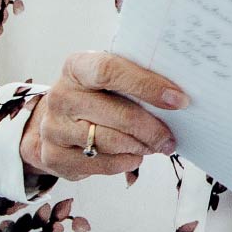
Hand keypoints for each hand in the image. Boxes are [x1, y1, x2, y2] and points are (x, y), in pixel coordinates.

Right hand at [21, 52, 182, 182]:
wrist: (56, 121)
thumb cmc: (95, 96)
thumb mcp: (109, 79)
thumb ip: (135, 81)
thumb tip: (177, 98)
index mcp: (76, 67)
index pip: (110, 71)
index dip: (147, 85)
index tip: (178, 100)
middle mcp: (60, 96)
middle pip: (117, 114)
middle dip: (152, 128)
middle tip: (171, 137)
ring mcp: (53, 128)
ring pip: (110, 142)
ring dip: (140, 147)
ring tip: (155, 146)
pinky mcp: (53, 156)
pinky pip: (100, 163)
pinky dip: (124, 162)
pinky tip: (134, 155)